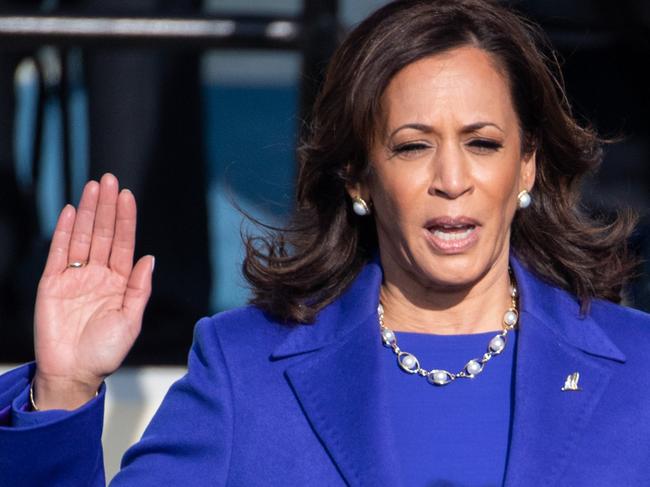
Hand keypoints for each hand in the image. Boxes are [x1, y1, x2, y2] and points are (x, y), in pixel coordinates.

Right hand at [32, 173, 153, 409]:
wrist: (73, 373)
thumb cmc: (105, 351)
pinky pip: (58, 253)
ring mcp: (74, 277)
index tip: (127, 195)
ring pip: (82, 237)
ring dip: (88, 212)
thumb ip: (139, 288)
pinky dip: (64, 232)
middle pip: (103, 234)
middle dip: (106, 207)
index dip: (126, 219)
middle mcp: (98, 275)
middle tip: (109, 179)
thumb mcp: (130, 320)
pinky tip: (72, 212)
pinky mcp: (51, 284)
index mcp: (119, 282)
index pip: (124, 243)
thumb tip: (150, 257)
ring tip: (92, 187)